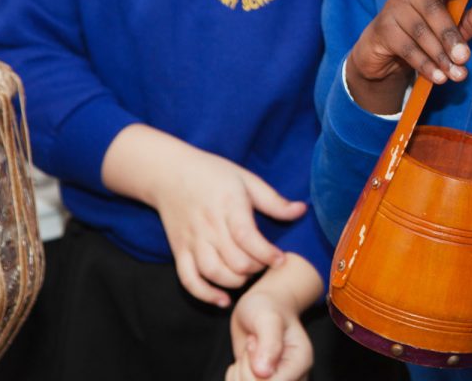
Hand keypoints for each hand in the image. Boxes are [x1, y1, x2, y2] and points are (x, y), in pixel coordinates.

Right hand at [101, 125, 306, 306]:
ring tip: (247, 275)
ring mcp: (192, 240)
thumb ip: (273, 200)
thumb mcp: (246, 179)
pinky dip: (205, 295)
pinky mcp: (179, 251)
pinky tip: (223, 300)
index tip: (281, 259)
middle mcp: (209, 225)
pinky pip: (189, 280)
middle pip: (233, 260)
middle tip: (265, 264)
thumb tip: (302, 211)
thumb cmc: (212, 174)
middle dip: (256, 269)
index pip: (246, 236)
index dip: (266, 253)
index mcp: (228, 205)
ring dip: (235, 282)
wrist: (169, 172)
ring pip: (213, 273)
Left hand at [226, 254, 321, 380]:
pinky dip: (234, 377)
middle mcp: (293, 377)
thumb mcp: (268, 317)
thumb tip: (263, 372)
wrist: (260, 308)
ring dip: (239, 372)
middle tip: (251, 344)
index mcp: (301, 362)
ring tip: (249, 351)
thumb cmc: (267, 308)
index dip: (253, 369)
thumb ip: (269, 342)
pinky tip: (242, 361)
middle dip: (245, 369)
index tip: (254, 341)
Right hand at [346, 0, 471, 113]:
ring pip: (420, 32)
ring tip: (456, 75)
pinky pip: (406, 48)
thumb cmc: (426, 34)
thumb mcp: (453, 28)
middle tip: (464, 58)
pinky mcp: (382, 30)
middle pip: (432, 9)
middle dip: (450, 36)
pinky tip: (438, 77)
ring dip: (440, 56)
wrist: (386, 53)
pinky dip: (424, 64)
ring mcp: (392, 8)